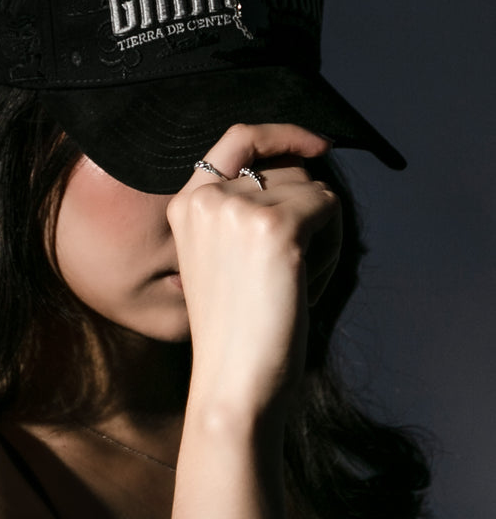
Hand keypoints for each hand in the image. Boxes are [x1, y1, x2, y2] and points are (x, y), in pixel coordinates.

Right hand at [166, 124, 341, 414]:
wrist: (232, 383)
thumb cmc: (236, 333)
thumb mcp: (223, 259)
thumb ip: (244, 210)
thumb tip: (304, 164)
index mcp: (186, 205)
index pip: (238, 139)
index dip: (282, 135)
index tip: (318, 145)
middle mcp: (207, 198)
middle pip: (288, 170)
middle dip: (307, 213)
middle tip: (292, 273)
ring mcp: (239, 209)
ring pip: (314, 191)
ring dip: (321, 236)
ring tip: (291, 285)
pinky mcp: (276, 227)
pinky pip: (329, 209)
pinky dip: (331, 250)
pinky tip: (304, 287)